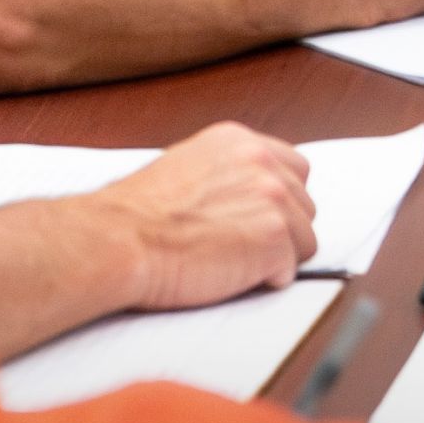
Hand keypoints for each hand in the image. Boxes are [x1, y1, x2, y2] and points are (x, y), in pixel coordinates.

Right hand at [80, 122, 316, 309]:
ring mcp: (273, 200)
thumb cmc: (136, 215)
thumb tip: (245, 197)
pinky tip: (229, 275)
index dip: (280, 201)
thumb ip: (226, 174)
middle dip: (279, 230)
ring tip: (229, 261)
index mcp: (239, 142)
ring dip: (275, 256)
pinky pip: (290, 270)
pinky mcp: (274, 239)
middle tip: (238, 246)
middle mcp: (262, 164)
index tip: (260, 218)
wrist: (119, 239)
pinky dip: (265, 280)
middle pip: (304, 206)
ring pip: (304, 240)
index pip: (294, 169)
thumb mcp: (186, 169)